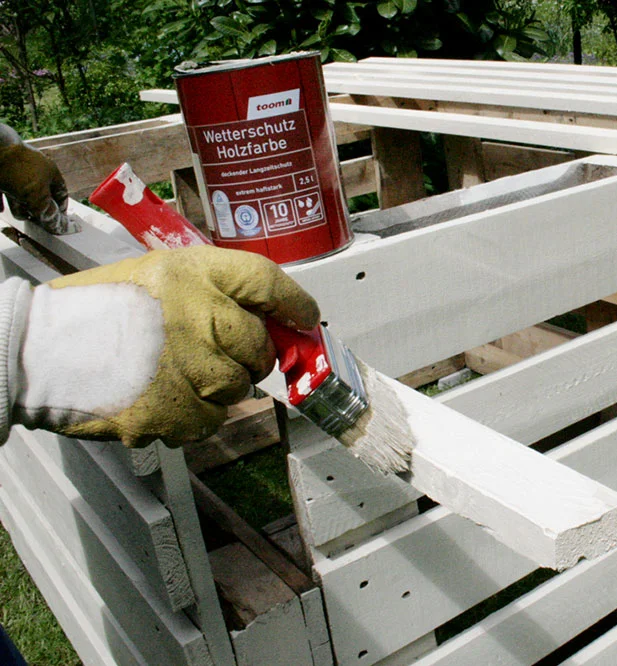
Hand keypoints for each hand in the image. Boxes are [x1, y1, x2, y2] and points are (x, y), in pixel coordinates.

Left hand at [0, 124, 77, 233]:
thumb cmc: (17, 169)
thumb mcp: (38, 197)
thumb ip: (49, 213)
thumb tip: (58, 226)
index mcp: (49, 171)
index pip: (61, 192)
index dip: (60, 207)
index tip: (57, 218)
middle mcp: (33, 169)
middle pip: (39, 194)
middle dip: (37, 209)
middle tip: (35, 220)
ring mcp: (15, 169)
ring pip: (20, 193)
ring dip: (19, 206)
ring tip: (19, 214)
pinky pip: (2, 188)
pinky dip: (2, 199)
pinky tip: (0, 208)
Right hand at [13, 245, 319, 447]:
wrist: (40, 351)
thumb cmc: (98, 310)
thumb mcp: (160, 276)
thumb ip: (214, 291)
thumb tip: (269, 318)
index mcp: (192, 272)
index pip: (266, 281)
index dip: (294, 302)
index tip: (305, 317)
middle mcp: (196, 314)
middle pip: (260, 346)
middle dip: (250, 355)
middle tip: (218, 352)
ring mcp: (186, 365)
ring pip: (238, 388)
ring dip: (217, 387)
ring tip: (175, 372)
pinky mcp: (171, 409)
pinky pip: (210, 420)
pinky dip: (193, 415)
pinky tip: (162, 394)